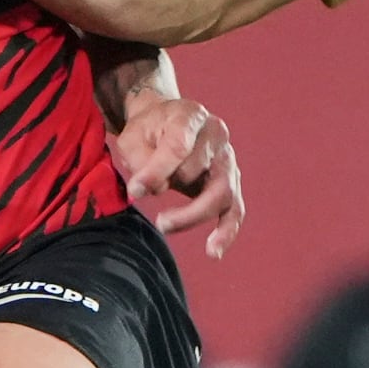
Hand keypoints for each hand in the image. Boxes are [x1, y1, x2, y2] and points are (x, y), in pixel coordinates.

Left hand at [111, 89, 244, 258]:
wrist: (164, 125)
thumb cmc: (147, 131)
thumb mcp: (133, 137)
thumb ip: (141, 160)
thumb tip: (147, 192)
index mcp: (191, 116)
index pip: (180, 146)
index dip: (157, 171)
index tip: (135, 191)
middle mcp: (217, 136)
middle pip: (197, 169)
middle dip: (167, 184)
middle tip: (140, 192)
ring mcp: (227, 161)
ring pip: (221, 193)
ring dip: (191, 214)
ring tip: (163, 225)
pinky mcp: (230, 184)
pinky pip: (235, 211)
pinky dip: (226, 232)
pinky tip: (213, 251)